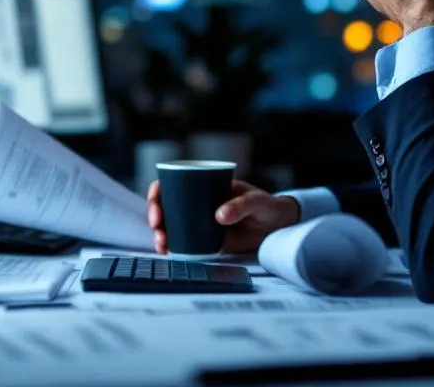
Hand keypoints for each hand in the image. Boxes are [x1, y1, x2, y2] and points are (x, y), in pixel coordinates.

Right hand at [146, 179, 300, 254]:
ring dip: (160, 234)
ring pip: (170, 224)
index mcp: (205, 185)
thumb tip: (219, 215)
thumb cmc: (267, 206)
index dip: (158, 193)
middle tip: (158, 228)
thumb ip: (241, 206)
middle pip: (165, 205)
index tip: (158, 207)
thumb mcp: (256, 202)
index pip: (172, 183)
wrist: (278, 227)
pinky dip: (172, 246)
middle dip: (155, 216)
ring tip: (163, 245)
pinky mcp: (205, 239)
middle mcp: (197, 201)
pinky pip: (183, 241)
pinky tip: (168, 252)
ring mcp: (199, 221)